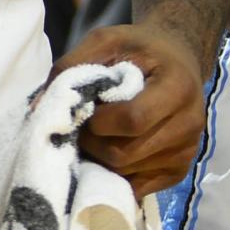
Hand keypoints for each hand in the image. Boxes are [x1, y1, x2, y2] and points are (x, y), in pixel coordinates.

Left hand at [59, 21, 211, 195]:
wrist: (179, 58)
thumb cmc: (139, 48)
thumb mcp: (106, 41)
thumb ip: (71, 67)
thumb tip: (39, 109)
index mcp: (178, 86)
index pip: (133, 120)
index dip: (99, 122)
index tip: (88, 111)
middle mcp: (190, 123)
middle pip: (126, 154)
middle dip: (94, 144)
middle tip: (86, 128)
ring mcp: (187, 152)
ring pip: (128, 174)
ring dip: (102, 160)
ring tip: (100, 137)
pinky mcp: (179, 171)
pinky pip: (137, 188)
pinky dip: (116, 174)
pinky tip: (113, 150)